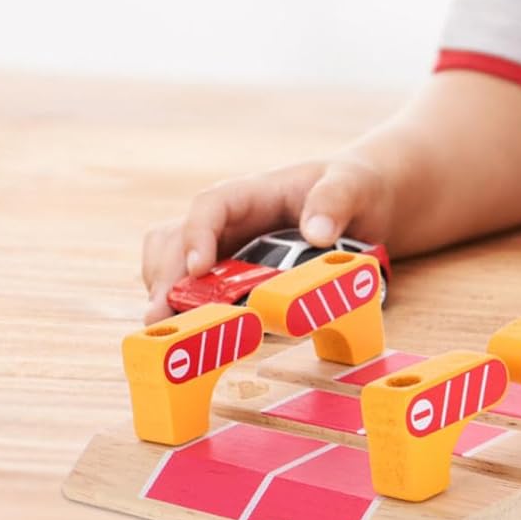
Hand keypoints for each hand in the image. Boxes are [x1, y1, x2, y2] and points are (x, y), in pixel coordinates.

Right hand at [139, 156, 393, 322]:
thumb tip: (317, 234)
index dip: (197, 235)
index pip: (210, 205)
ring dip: (164, 294)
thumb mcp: (352, 185)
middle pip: (174, 240)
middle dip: (164, 277)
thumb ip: (334, 202)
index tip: (199, 268)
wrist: (361, 203)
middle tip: (160, 318)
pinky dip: (185, 309)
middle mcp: (227, 222)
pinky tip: (193, 335)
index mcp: (252, 193)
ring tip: (168, 330)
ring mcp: (224, 249)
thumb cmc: (351, 187)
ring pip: (171, 264)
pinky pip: (194, 290)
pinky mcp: (230, 276)